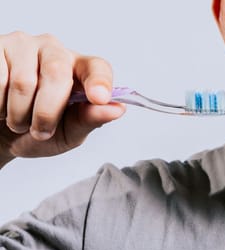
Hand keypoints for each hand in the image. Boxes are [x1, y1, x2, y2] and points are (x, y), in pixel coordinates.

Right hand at [0, 31, 124, 166]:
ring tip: (17, 120)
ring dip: (18, 114)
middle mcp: (54, 50)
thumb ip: (90, 120)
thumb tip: (117, 109)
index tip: (99, 98)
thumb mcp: (68, 132)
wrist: (0, 134)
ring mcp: (23, 45)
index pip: (97, 67)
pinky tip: (0, 105)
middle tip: (40, 131)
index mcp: (79, 69)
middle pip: (57, 74)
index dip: (100, 81)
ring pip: (23, 81)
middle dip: (47, 112)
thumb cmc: (38, 131)